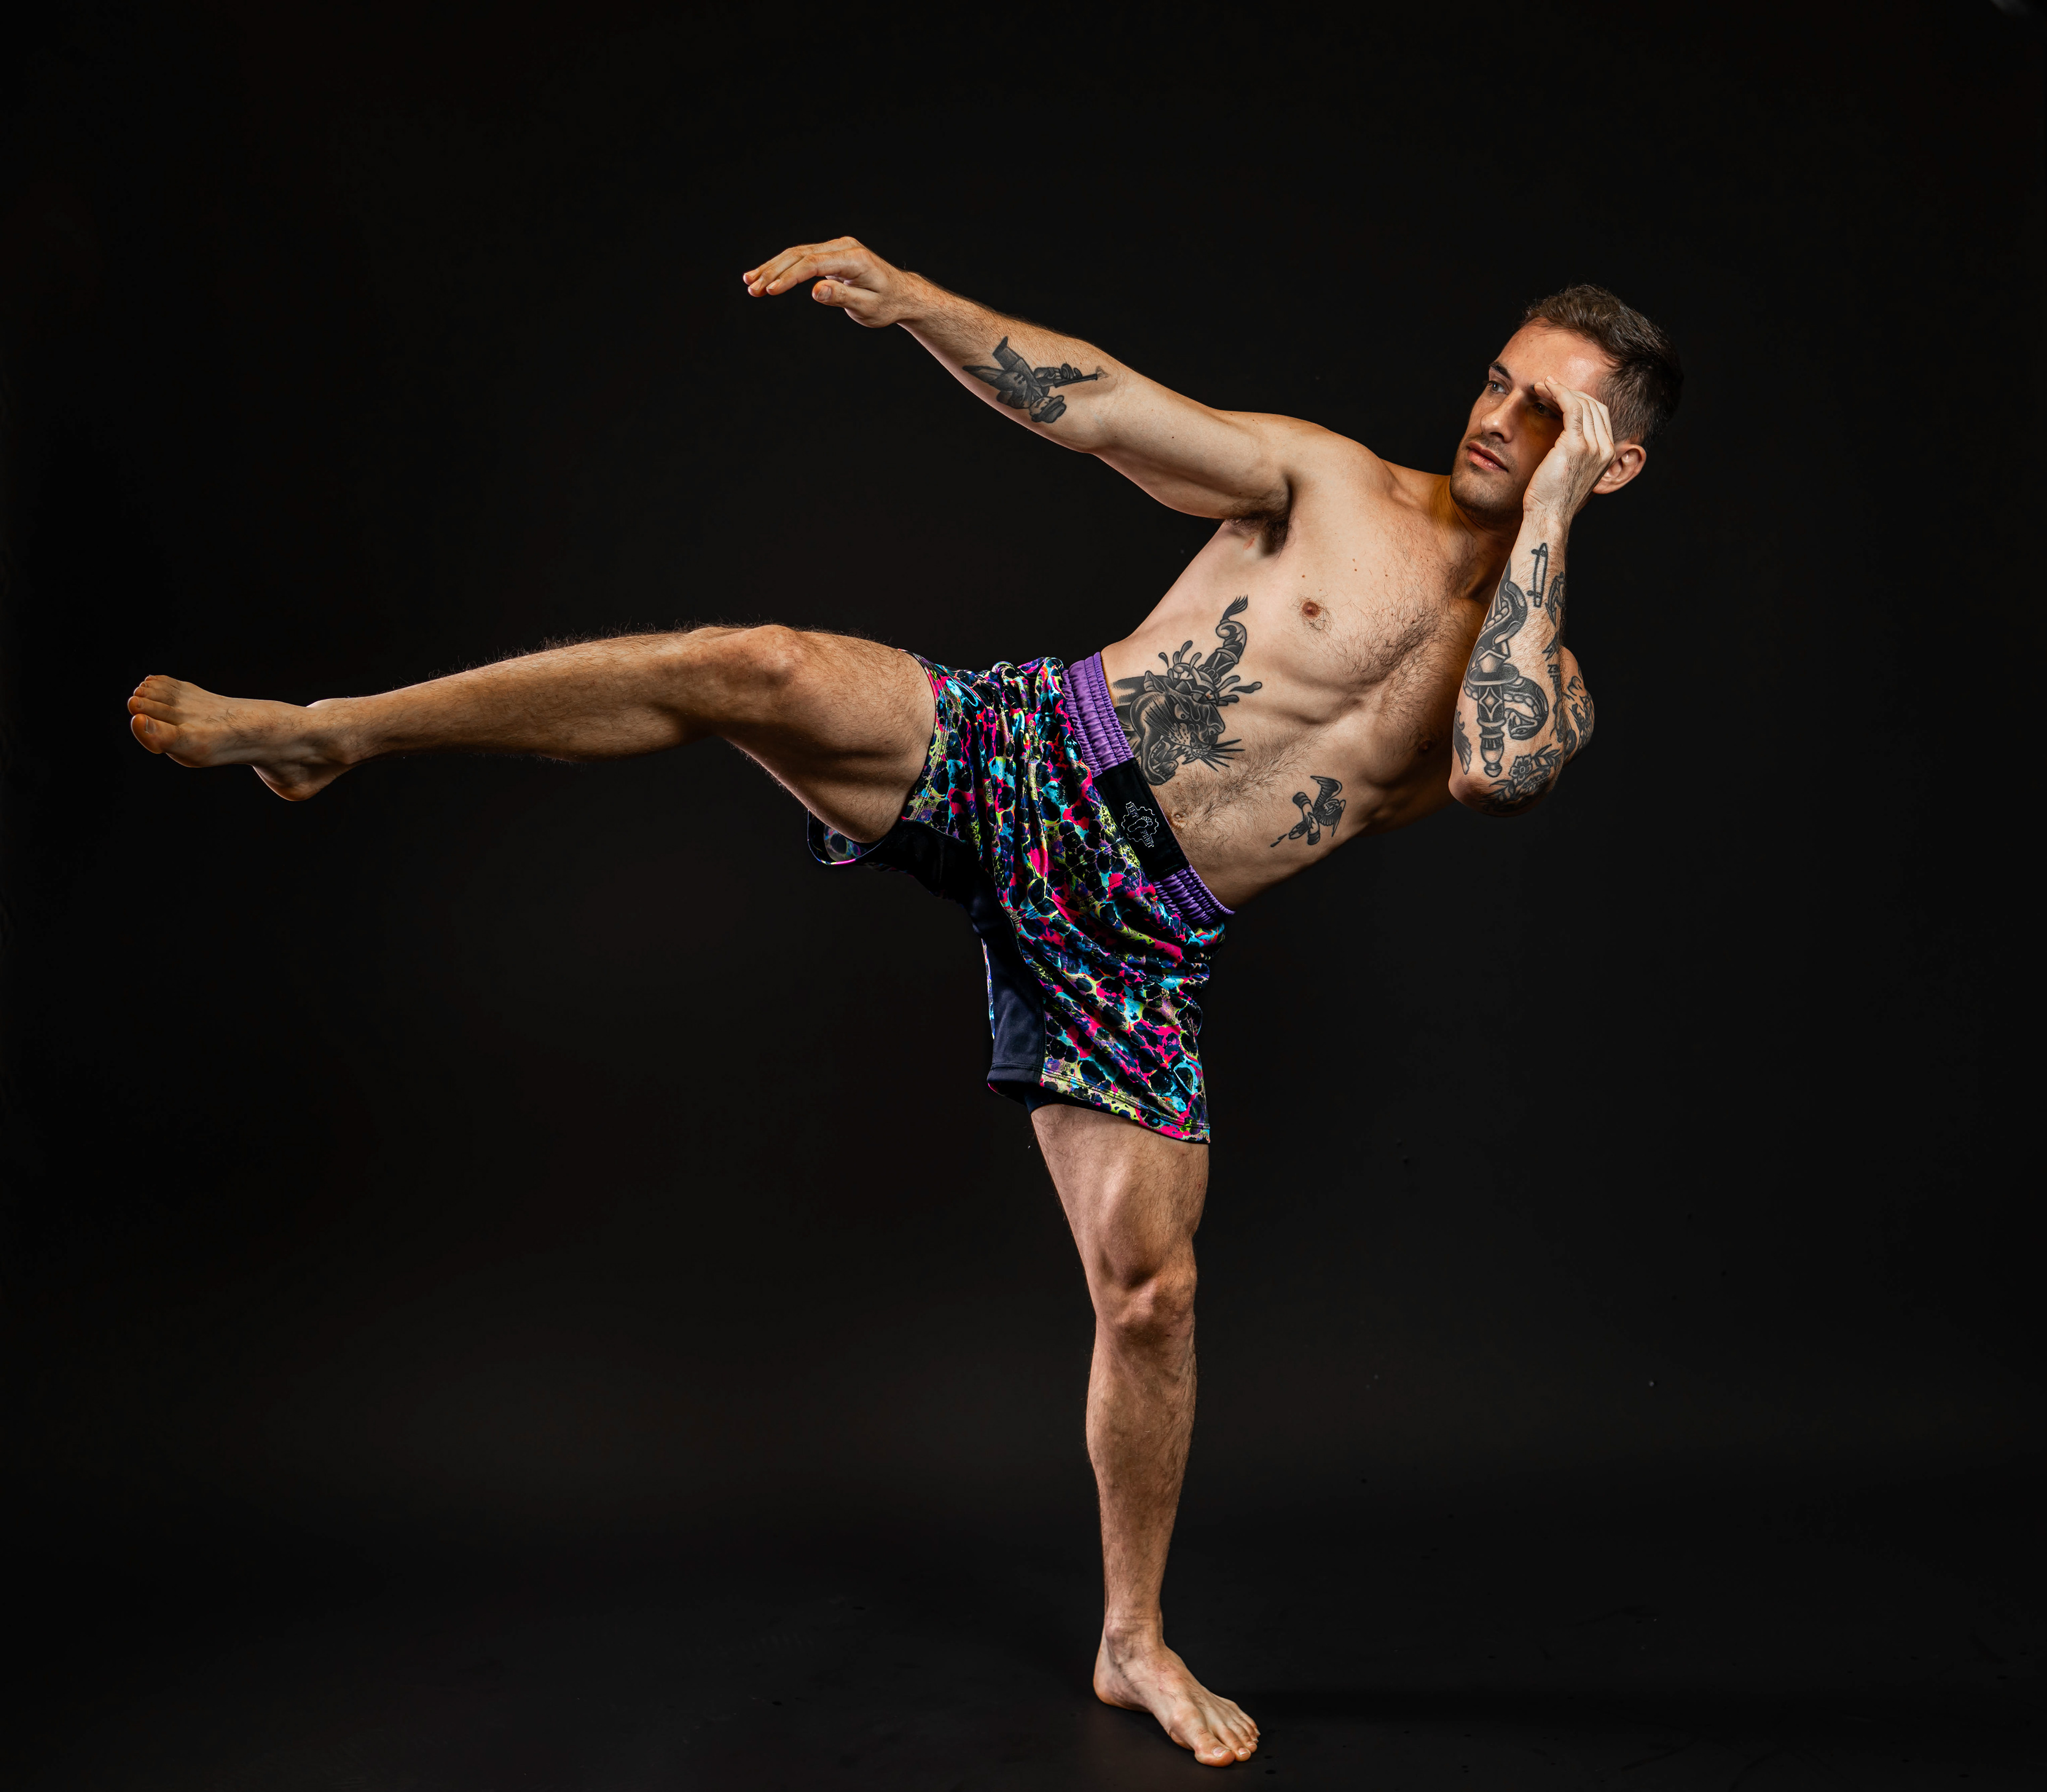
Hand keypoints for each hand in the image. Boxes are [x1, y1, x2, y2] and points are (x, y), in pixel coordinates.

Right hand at [740, 236, 919, 327]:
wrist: (902, 294)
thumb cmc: (888, 304)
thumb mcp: (869, 308)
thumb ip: (843, 298)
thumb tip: (815, 291)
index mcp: (854, 259)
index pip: (814, 263)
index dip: (790, 277)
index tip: (771, 291)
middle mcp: (843, 247)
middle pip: (800, 254)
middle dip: (773, 271)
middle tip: (752, 288)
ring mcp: (836, 247)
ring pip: (797, 253)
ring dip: (772, 268)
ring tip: (750, 283)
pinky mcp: (831, 253)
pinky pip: (802, 257)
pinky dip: (783, 268)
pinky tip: (765, 277)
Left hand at [1521, 380, 1615, 520]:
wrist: (1548, 515)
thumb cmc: (1552, 498)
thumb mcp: (1570, 472)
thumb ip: (1575, 454)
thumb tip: (1563, 437)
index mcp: (1606, 454)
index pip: (1598, 415)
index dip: (1579, 401)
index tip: (1557, 396)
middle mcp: (1605, 448)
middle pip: (1593, 405)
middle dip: (1570, 392)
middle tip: (1546, 387)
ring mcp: (1593, 445)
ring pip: (1582, 403)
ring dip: (1560, 390)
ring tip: (1541, 386)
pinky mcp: (1576, 444)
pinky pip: (1571, 407)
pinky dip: (1559, 393)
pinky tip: (1544, 388)